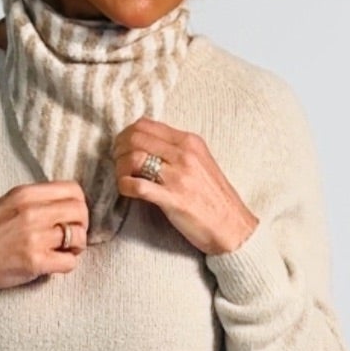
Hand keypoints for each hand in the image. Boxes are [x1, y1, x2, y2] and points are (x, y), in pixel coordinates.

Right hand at [0, 181, 88, 292]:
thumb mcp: (6, 203)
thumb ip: (35, 200)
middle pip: (80, 212)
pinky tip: (53, 264)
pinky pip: (69, 262)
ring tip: (61, 251)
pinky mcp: (35, 262)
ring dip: (75, 247)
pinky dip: (66, 265)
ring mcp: (34, 237)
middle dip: (81, 226)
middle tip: (70, 237)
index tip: (71, 216)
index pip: (73, 189)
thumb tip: (67, 204)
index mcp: (25, 194)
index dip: (78, 204)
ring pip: (79, 237)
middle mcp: (31, 212)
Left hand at [112, 118, 258, 256]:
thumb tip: (146, 144)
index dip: (126, 133)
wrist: (232, 226)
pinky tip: (126, 190)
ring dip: (120, 168)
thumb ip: (177, 150)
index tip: (122, 146)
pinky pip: (137, 185)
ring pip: (134, 158)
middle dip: (118, 149)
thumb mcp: (200, 162)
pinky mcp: (172, 199)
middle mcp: (184, 154)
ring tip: (122, 177)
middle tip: (117, 161)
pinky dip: (124, 186)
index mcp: (190, 141)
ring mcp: (178, 177)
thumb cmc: (214, 197)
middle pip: (136, 138)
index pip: (146, 124)